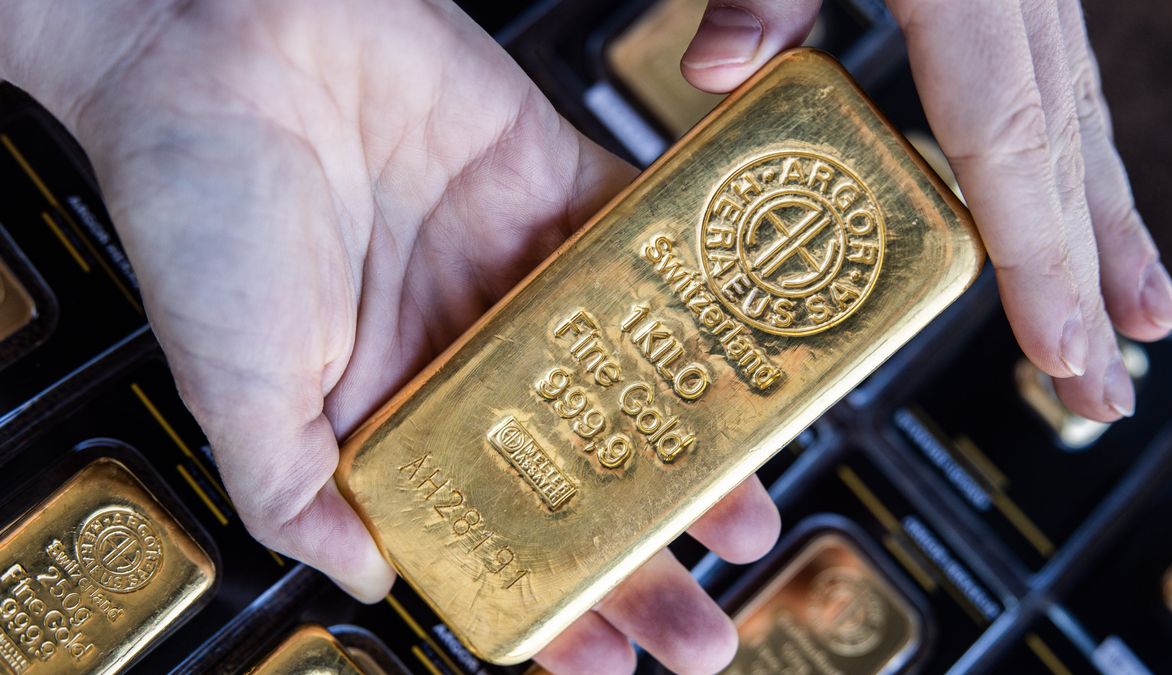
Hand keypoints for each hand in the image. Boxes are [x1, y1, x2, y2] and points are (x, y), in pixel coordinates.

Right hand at [0, 1, 778, 671]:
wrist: (214, 39)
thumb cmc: (200, 198)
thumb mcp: (232, 381)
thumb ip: (292, 492)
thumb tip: (367, 577)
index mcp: (386, 408)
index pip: (488, 528)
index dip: (548, 599)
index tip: (606, 659)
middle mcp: (462, 348)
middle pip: (578, 470)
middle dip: (644, 551)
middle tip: (705, 621)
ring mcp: (516, 271)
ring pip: (629, 376)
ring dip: (695, 447)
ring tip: (747, 514)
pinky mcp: (553, 182)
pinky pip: (642, 241)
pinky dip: (700, 293)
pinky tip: (748, 358)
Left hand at [683, 0, 1171, 420]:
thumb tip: (717, 71)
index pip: (1008, 142)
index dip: (1040, 258)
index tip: (1063, 352)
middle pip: (1066, 154)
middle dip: (1089, 280)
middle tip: (1104, 387)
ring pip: (1083, 124)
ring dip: (1112, 230)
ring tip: (1144, 321)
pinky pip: (1061, 81)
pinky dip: (1078, 158)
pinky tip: (1089, 200)